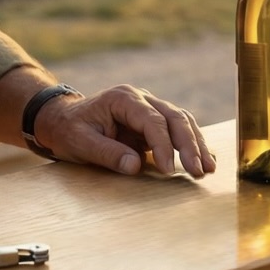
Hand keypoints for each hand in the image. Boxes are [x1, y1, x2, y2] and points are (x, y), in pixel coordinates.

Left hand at [34, 84, 216, 178]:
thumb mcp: (80, 142)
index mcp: (121, 98)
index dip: (164, 146)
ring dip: (196, 143)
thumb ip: (107, 153)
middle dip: (189, 144)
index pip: (151, 121)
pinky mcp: (151, 122)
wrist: (61, 121)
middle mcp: (138, 98)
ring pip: (180, 120)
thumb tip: (135, 166)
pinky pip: (176, 129)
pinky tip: (204, 160)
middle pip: (173, 117)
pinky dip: (191, 143)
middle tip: (199, 171)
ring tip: (207, 169)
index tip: (170, 170)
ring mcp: (147, 108)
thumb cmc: (69, 130)